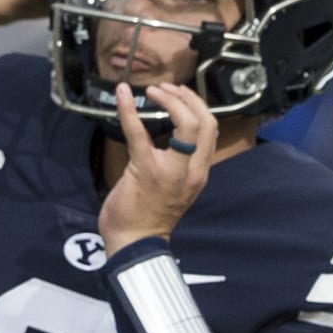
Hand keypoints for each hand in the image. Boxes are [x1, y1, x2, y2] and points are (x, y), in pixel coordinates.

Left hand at [99, 82, 218, 251]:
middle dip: (186, 99)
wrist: (135, 242)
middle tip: (165, 89)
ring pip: (187, 125)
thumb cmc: (151, 215)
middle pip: (205, 123)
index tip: (179, 95)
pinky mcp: (146, 170)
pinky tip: (122, 94)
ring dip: (170, 101)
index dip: (197, 106)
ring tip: (154, 91)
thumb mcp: (178, 188)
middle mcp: (192, 171)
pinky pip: (139, 133)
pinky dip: (129, 110)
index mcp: (199, 172)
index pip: (210, 130)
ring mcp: (171, 170)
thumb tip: (173, 136)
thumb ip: (181, 163)